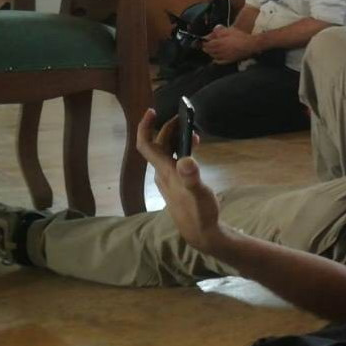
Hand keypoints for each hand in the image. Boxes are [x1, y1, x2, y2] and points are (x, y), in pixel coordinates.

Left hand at [135, 109, 223, 252]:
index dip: (145, 127)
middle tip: (183, 117)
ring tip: (192, 132)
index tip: (151, 111)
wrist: (200, 233)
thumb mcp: (199, 193)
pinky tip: (193, 152)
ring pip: (166, 153)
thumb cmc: (200, 213)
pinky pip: (174, 161)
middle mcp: (163, 174)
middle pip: (158, 145)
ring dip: (176, 139)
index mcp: (165, 172)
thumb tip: (187, 159)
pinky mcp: (176, 185)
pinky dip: (181, 151)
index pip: (146, 145)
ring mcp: (169, 180)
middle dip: (168, 129)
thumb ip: (192, 177)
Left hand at [202, 25, 256, 63]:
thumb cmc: (240, 36)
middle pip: (209, 51)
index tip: (203, 41)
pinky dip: (216, 60)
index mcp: (219, 43)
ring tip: (210, 51)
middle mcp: (220, 51)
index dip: (204, 43)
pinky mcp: (229, 60)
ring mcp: (224, 56)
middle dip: (206, 48)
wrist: (250, 45)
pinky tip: (215, 59)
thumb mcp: (229, 30)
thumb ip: (219, 31)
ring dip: (210, 53)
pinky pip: (219, 61)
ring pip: (213, 56)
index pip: (207, 44)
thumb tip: (212, 32)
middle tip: (204, 46)